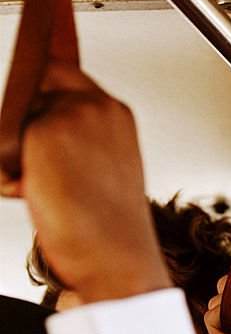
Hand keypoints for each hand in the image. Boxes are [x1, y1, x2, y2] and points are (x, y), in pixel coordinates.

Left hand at [4, 61, 169, 302]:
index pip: (62, 76)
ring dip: (13, 150)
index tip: (29, 122)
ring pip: (13, 114)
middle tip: (30, 162)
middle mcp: (98, 105)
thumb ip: (74, 134)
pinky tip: (31, 193)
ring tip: (37, 187)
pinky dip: (5, 171)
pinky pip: (0, 138)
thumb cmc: (108, 227)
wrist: (114, 257)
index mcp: (117, 114)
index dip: (41, 99)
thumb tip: (28, 123)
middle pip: (34, 82)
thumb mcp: (99, 168)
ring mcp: (72, 113)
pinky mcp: (45, 130)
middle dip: (22, 118)